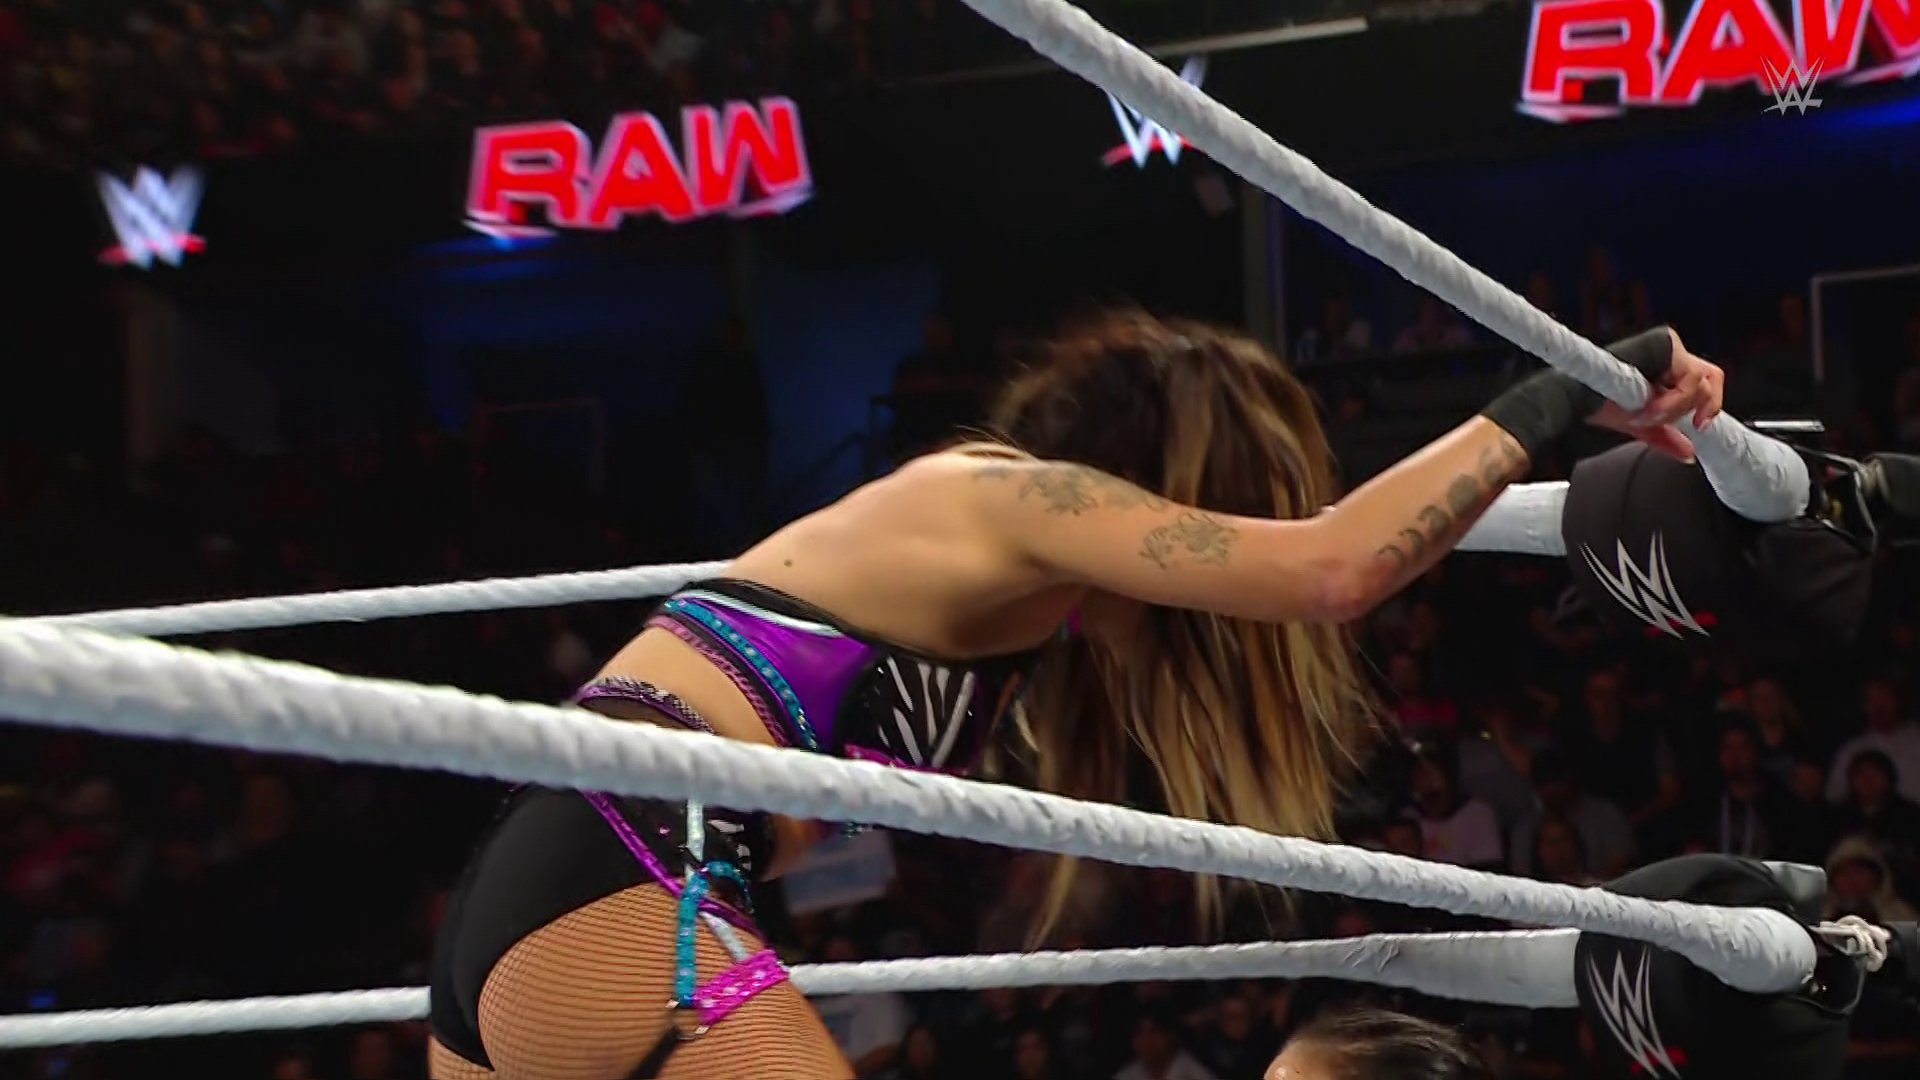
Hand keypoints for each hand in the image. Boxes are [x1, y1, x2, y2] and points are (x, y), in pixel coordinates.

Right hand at [1588, 329, 1724, 462]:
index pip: (1706, 380)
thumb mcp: (1642, 424)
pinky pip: (1686, 377)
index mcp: (1668, 366)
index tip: (1698, 428)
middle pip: (1711, 378)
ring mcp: (1667, 346)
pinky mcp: (1663, 343)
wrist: (1575, 396)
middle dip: (1695, 407)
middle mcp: (1670, 352)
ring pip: (1699, 381)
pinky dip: (1670, 402)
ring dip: (1674, 408)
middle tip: (1674, 423)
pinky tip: (1645, 410)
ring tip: (1646, 416)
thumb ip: (1666, 437)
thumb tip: (1689, 454)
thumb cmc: (1599, 404)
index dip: (1709, 405)